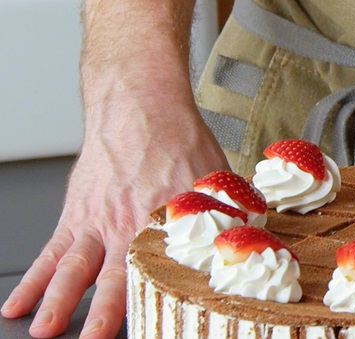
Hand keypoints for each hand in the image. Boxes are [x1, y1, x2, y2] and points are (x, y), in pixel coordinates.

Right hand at [1, 99, 227, 338]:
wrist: (142, 108)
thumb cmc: (180, 141)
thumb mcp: (217, 179)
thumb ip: (231, 215)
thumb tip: (260, 239)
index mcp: (165, 221)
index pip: (163, 270)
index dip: (161, 298)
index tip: (160, 322)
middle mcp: (127, 225)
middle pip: (113, 277)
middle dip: (103, 314)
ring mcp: (97, 222)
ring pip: (74, 268)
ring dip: (59, 301)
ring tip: (45, 331)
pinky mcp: (76, 215)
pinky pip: (51, 252)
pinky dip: (33, 279)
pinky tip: (19, 303)